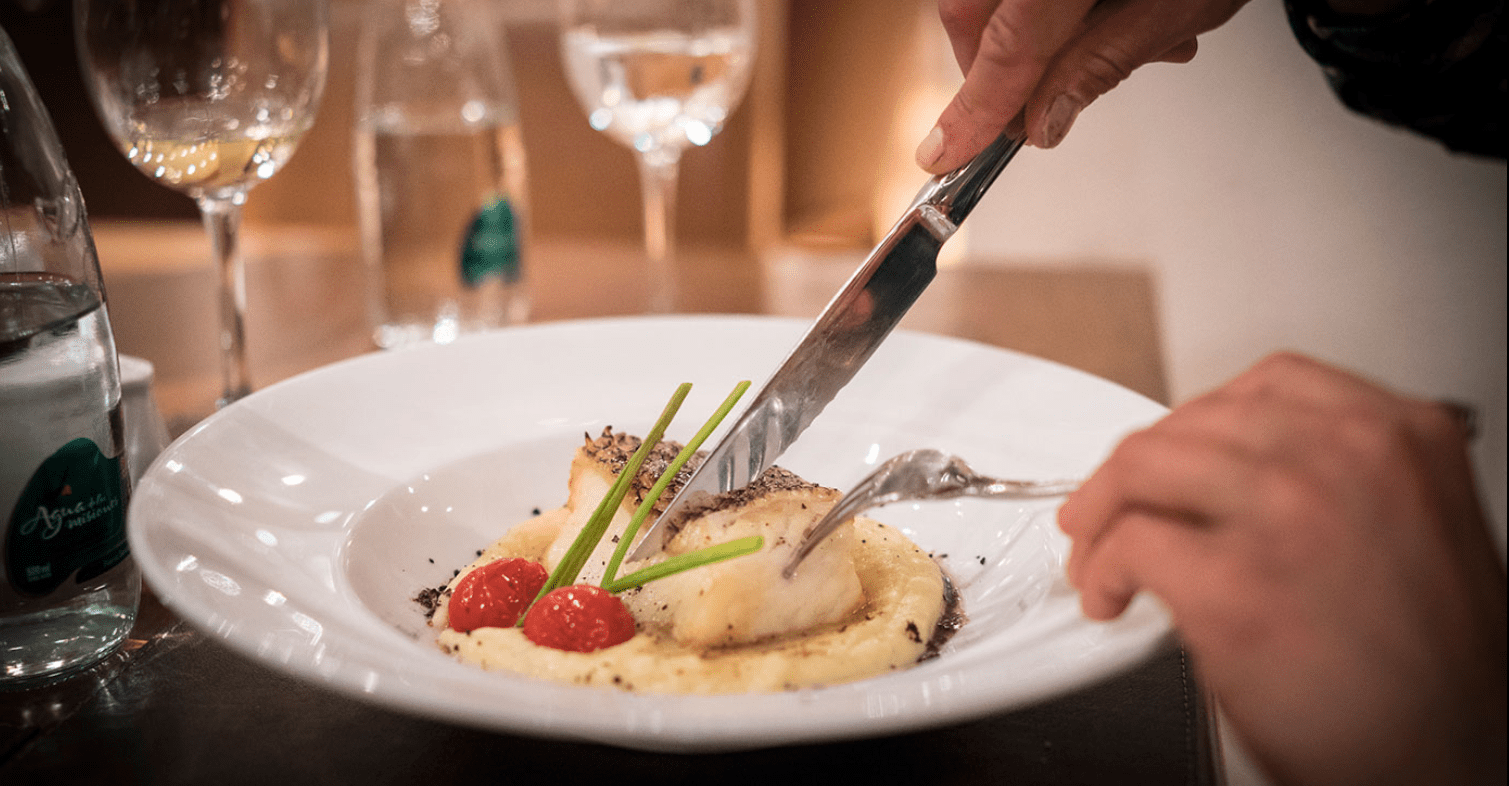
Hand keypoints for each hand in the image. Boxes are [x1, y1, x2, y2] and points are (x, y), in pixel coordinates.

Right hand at [916, 0, 1248, 171]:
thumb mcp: (1179, 5)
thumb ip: (1102, 63)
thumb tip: (1042, 122)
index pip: (1007, 46)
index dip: (973, 108)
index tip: (942, 154)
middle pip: (975, 12)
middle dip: (998, 68)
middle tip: (1034, 112)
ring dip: (1030, 34)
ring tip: (1114, 41)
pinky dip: (1047, 5)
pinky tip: (1109, 8)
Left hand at [1057, 352, 1506, 785]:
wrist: (1456, 760)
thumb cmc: (1435, 670)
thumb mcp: (1410, 529)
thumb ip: (1334, 481)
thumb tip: (1232, 479)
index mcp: (1401, 437)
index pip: (1267, 384)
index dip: (1198, 423)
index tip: (1171, 453)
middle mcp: (1345, 458)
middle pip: (1190, 423)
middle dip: (1134, 471)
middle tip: (1106, 508)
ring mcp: (1286, 512)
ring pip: (1143, 467)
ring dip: (1100, 512)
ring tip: (1094, 553)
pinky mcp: (1233, 585)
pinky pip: (1129, 543)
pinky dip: (1102, 570)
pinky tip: (1112, 595)